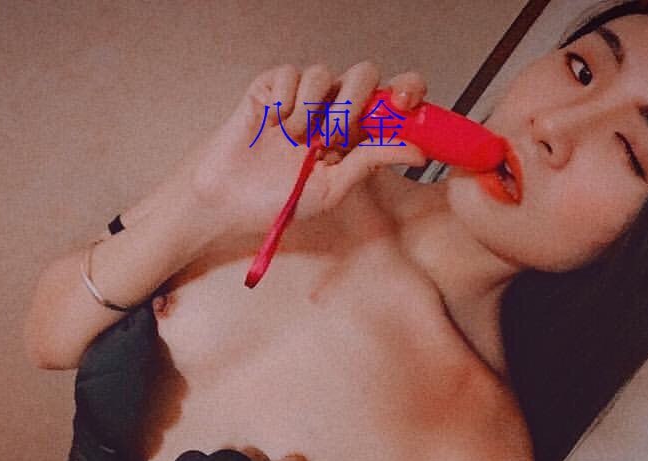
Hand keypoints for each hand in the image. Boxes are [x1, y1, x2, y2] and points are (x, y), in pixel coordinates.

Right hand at [183, 62, 428, 238]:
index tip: (405, 102)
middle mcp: (333, 109)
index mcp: (355, 133)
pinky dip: (284, 103)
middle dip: (352, 103)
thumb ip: (373, 161)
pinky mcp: (272, 86)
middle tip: (333, 135)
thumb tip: (418, 150)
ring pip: (324, 74)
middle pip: (364, 74)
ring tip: (293, 141)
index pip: (392, 98)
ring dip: (311, 112)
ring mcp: (303, 96)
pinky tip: (271, 125)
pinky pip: (291, 74)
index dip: (406, 90)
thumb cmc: (278, 200)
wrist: (229, 200)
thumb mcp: (333, 188)